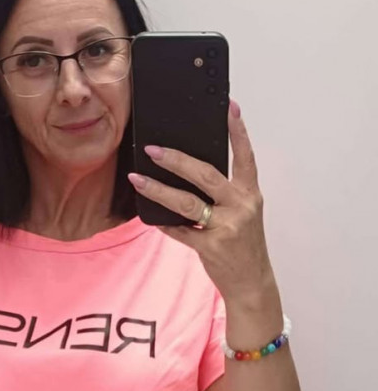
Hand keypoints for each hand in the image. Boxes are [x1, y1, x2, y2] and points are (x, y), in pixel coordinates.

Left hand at [127, 100, 275, 303]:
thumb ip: (225, 193)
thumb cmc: (244, 244)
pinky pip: (180, 231)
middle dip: (176, 160)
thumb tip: (190, 171)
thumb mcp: (243, 213)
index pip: (245, 157)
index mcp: (250, 194)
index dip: (238, 131)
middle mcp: (241, 207)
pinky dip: (163, 223)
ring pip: (187, 203)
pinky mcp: (211, 247)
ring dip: (158, 189)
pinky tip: (149, 215)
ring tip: (137, 179)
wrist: (252, 282)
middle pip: (206, 175)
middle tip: (153, 149)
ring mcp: (226, 227)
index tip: (229, 107)